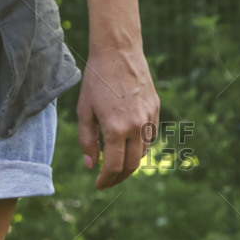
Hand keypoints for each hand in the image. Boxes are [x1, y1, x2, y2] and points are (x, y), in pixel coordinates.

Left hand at [76, 45, 158, 189]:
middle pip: (132, 165)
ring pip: (143, 152)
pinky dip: (139, 148)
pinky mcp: (156, 109)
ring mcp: (149, 117)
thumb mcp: (84, 112)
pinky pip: (149, 137)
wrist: (119, 53)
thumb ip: (87, 141)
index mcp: (116, 128)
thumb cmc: (96, 82)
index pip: (114, 166)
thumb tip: (91, 165)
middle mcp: (136, 126)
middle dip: (119, 177)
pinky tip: (127, 148)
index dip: (106, 180)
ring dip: (130, 164)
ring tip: (115, 167)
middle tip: (107, 181)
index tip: (98, 185)